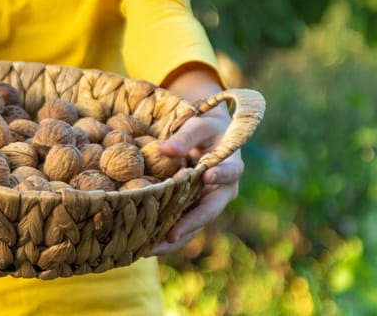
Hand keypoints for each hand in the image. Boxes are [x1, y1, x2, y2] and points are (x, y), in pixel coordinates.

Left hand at [149, 67, 242, 255]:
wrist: (207, 135)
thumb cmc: (205, 127)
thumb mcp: (199, 126)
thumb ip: (185, 137)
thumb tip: (166, 150)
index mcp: (231, 166)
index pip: (229, 173)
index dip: (220, 175)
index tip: (207, 176)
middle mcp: (222, 190)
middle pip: (209, 211)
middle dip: (189, 224)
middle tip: (170, 235)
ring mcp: (207, 202)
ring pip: (194, 225)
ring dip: (174, 239)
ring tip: (150, 250)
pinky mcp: (193, 209)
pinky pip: (182, 226)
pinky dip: (165, 237)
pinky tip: (145, 247)